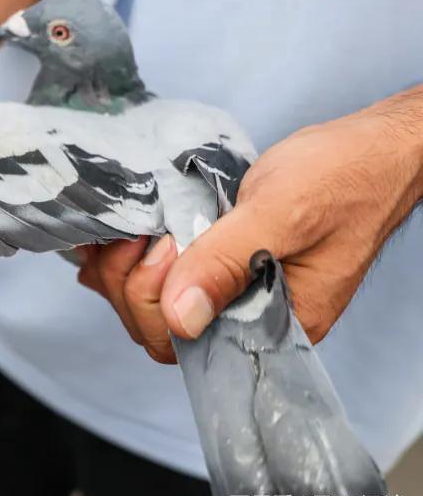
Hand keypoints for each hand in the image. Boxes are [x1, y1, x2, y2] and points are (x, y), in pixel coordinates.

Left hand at [79, 92, 422, 362]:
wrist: (370, 148)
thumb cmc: (344, 176)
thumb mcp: (280, 214)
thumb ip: (227, 264)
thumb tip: (181, 319)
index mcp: (271, 323)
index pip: (183, 346)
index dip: (155, 302)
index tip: (165, 246)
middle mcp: (246, 316)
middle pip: (157, 329)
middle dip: (131, 283)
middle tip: (147, 232)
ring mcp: (230, 290)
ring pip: (153, 304)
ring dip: (126, 270)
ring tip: (134, 228)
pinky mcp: (219, 262)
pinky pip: (164, 277)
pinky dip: (134, 258)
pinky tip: (126, 233)